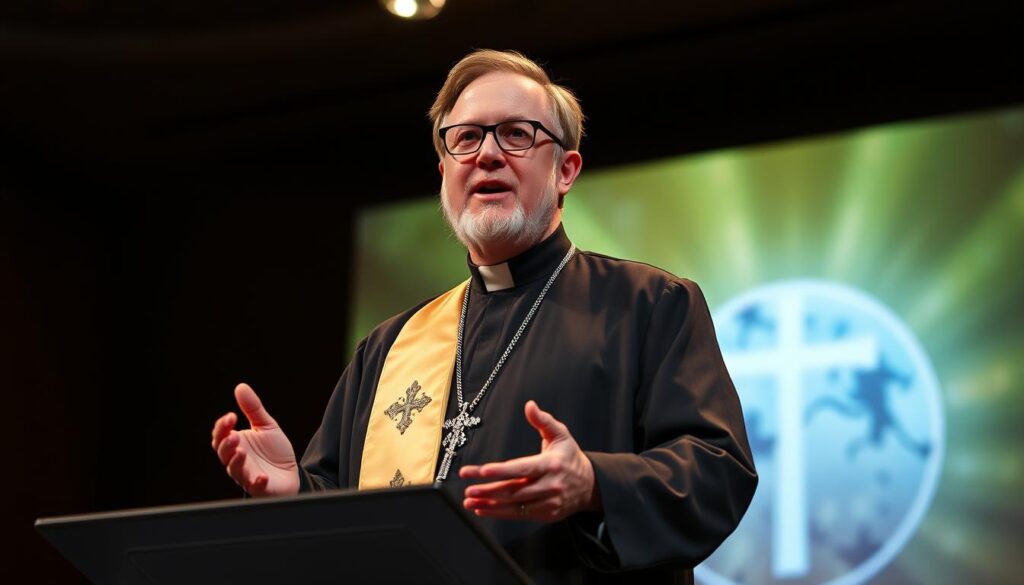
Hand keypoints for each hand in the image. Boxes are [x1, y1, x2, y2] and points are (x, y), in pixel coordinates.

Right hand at [210, 383, 299, 496]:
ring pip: (235, 471)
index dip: (222, 427)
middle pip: (223, 454)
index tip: (231, 417)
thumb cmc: (274, 451)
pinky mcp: (260, 488)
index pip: (221, 436)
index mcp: (236, 444)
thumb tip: (241, 387)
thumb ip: (253, 409)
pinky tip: (262, 477)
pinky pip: (255, 487)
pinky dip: (257, 483)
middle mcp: (237, 461)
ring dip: (236, 462)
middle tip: (233, 436)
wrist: (291, 473)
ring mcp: (247, 475)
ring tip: (241, 452)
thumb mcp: (266, 426)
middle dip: (226, 445)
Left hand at [460, 400, 600, 521]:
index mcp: (550, 464)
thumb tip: (529, 405)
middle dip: (488, 490)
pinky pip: (519, 515)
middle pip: (514, 490)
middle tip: (469, 488)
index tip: (482, 471)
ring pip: (514, 506)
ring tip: (470, 500)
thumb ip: (543, 420)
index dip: (501, 471)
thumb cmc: (570, 457)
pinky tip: (483, 508)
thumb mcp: (560, 434)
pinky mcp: (546, 514)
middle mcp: (549, 485)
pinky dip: (499, 513)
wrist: (591, 485)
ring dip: (489, 504)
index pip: (522, 468)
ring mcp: (548, 502)